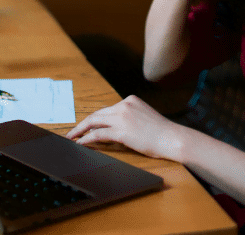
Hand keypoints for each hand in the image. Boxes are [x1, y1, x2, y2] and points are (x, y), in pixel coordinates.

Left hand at [66, 95, 185, 161]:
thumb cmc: (162, 132)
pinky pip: (98, 134)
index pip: (106, 110)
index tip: (84, 126)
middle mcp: (124, 105)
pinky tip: (80, 144)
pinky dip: (86, 139)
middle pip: (96, 114)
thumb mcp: (144, 117)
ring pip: (94, 122)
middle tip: (72, 132)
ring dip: (80, 131)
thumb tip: (111, 128)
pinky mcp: (122, 131)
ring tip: (71, 138)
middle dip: (82, 124)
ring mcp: (122, 117)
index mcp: (130, 100)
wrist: (173, 138)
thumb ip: (129, 118)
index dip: (94, 119)